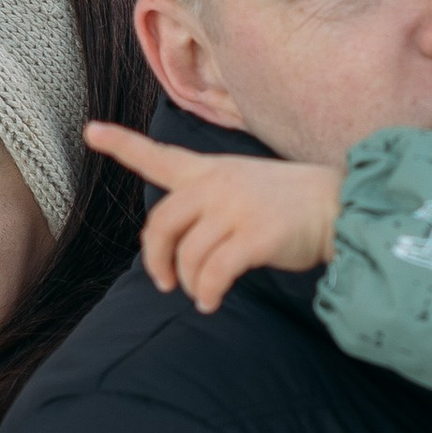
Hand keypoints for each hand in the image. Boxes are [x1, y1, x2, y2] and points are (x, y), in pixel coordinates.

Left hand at [84, 124, 340, 311]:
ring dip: (188, 282)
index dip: (122, 144)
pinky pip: (213, 273)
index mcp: (212, 170)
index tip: (91, 130)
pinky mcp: (255, 236)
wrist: (341, 207)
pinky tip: (211, 302)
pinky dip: (207, 293)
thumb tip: (178, 251)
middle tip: (164, 282)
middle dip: (155, 259)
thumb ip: (209, 204)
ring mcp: (237, 209)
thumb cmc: (293, 205)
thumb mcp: (246, 186)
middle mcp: (218, 185)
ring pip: (187, 255)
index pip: (159, 156)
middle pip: (160, 224)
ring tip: (202, 293)